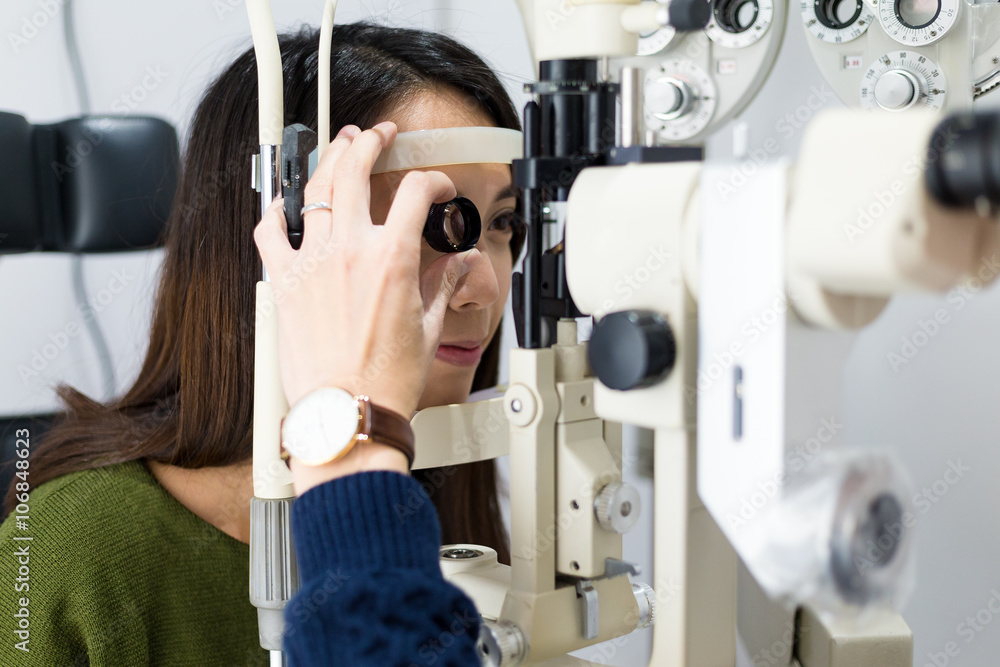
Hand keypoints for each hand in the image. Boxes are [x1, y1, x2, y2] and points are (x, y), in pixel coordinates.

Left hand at [253, 122, 474, 421]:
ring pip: (315, 189)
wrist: (347, 413)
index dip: (435, 181)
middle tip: (377, 136)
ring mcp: (312, 263)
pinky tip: (287, 205)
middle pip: (356, 169)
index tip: (438, 189)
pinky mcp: (285, 282)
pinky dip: (277, 211)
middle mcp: (350, 251)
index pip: (417, 193)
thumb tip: (458, 265)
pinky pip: (270, 230)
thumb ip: (443, 284)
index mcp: (392, 259)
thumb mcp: (428, 327)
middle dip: (369, 142)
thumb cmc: (386, 381)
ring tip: (337, 148)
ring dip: (328, 160)